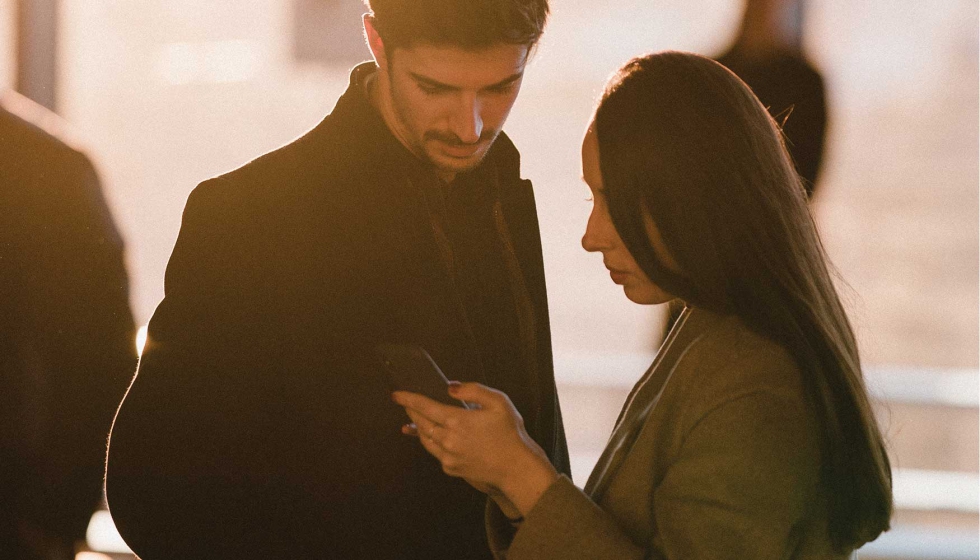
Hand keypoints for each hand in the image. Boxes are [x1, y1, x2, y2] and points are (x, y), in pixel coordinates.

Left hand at [393, 382, 558, 515]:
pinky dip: (431, 443)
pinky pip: (435, 453)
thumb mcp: (498, 402)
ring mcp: (447, 456)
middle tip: (406, 404)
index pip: (424, 407)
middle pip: (421, 423)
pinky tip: (432, 439)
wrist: (515, 469)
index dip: (408, 399)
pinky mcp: (451, 469)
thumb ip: (473, 390)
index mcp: (456, 420)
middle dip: (411, 412)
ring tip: (414, 420)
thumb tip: (450, 387)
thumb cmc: (510, 433)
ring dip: (418, 428)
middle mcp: (447, 439)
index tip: (396, 394)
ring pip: (425, 439)